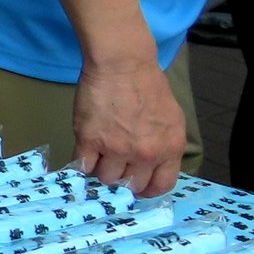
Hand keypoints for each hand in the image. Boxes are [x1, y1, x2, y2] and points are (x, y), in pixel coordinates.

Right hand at [73, 50, 186, 195]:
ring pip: (106, 178)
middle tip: (115, 167)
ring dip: (102, 169)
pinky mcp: (90, 140)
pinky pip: (83, 165)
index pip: (161, 186)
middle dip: (123, 179)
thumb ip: (164, 145)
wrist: (122, 64)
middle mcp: (145, 154)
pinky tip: (85, 153)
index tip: (137, 185)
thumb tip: (151, 164)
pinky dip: (82, 163)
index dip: (147, 189)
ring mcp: (117, 148)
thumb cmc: (148, 85)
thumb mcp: (172, 119)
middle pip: (131, 185)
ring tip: (99, 155)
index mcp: (170, 149)